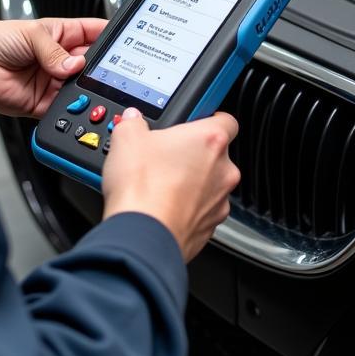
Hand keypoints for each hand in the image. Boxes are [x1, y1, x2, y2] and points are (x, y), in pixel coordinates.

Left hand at [0, 18, 106, 117]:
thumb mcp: (32, 34)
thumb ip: (56, 51)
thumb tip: (74, 65)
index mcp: (62, 35)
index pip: (94, 33)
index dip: (110, 37)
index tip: (125, 42)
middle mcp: (61, 58)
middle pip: (92, 64)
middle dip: (100, 68)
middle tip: (109, 71)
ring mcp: (54, 81)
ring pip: (81, 87)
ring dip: (86, 89)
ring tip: (88, 86)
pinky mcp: (44, 102)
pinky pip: (65, 107)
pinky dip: (72, 107)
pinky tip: (74, 102)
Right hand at [102, 108, 240, 261]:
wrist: (142, 236)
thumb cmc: (143, 188)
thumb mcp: (127, 139)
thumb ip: (133, 123)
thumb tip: (132, 122)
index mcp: (211, 140)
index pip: (226, 120)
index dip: (209, 120)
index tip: (194, 123)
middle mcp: (224, 170)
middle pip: (215, 154)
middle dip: (193, 155)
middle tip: (166, 157)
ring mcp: (219, 201)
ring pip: (210, 185)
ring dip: (192, 184)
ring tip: (161, 185)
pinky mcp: (210, 227)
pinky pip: (202, 211)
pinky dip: (187, 209)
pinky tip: (163, 207)